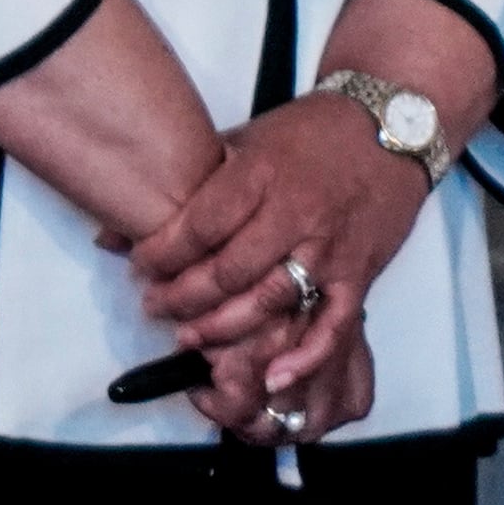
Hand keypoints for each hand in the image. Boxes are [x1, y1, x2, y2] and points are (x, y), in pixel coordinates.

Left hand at [127, 93, 438, 428]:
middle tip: (154, 308)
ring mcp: (330, 247)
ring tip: (189, 339)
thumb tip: (114, 227)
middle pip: (229, 270)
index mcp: (259, 174)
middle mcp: (294, 214)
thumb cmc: (307, 134)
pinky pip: (332, 323)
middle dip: (184, 296)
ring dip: (226, 328)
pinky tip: (272, 375)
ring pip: (272, 300)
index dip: (162, 253)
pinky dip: (304, 354)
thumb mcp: (242, 141)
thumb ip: (189, 182)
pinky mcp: (360, 274)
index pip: (200, 225)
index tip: (136, 266)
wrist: (389, 128)